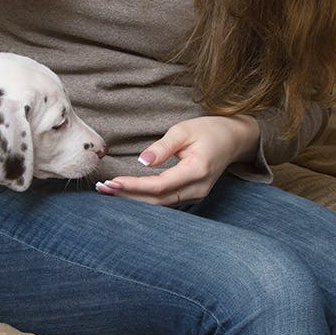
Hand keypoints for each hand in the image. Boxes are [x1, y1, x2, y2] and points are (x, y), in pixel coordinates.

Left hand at [95, 115, 258, 205]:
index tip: (112, 182)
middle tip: (102, 188)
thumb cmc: (209, 130)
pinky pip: (165, 201)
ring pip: (160, 204)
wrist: (233, 139)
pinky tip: (126, 193)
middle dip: (128, 196)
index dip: (134, 186)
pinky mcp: (191, 195)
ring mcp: (196, 195)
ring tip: (107, 191)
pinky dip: (144, 198)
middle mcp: (197, 188)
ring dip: (134, 199)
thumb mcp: (184, 130)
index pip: (159, 185)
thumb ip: (163, 147)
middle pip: (157, 200)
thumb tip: (142, 161)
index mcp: (197, 171)